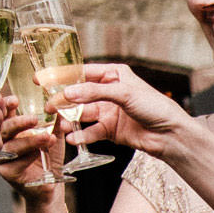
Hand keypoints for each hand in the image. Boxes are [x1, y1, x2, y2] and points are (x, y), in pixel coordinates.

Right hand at [0, 111, 63, 193]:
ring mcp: (0, 158)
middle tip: (34, 119)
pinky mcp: (7, 173)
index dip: (5, 106)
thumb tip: (59, 107)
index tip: (15, 100)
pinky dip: (29, 156)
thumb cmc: (47, 155)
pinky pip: (15, 163)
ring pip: (11, 146)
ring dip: (29, 140)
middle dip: (18, 122)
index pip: (2, 114)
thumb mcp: (51, 133)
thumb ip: (53, 121)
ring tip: (46, 137)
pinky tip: (40, 152)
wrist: (50, 182)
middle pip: (3, 129)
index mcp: (6, 129)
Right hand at [56, 63, 193, 158]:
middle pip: (79, 95)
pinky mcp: (110, 130)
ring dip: (70, 120)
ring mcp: (109, 111)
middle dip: (63, 101)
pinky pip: (91, 131)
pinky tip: (74, 138)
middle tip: (48, 106)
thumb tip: (69, 92)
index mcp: (113, 75)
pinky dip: (81, 135)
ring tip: (60, 125)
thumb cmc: (155, 107)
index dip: (62, 76)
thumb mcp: (124, 93)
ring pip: (83, 114)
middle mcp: (108, 92)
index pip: (82, 73)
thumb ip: (94, 92)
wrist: (171, 135)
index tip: (42, 79)